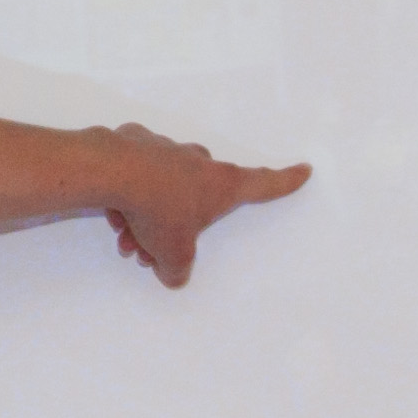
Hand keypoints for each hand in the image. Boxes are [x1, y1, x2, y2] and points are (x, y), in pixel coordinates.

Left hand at [98, 124, 310, 285]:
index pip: (264, 184)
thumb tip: (174, 275)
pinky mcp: (135, 142)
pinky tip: (113, 209)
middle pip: (199, 196)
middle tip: (155, 248)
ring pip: (164, 188)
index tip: (304, 170)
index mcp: (223, 184)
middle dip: (179, 224)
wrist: (113, 171)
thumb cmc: (157, 210)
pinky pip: (138, 174)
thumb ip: (179, 270)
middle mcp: (199, 161)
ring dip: (148, 216)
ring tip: (126, 238)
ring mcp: (167, 148)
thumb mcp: (174, 254)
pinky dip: (128, 196)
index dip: (286, 181)